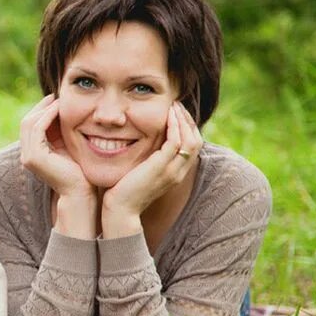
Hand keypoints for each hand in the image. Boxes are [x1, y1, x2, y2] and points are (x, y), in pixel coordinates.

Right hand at [20, 95, 92, 198]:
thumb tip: (63, 110)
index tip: (56, 99)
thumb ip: (61, 132)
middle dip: (41, 106)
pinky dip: (47, 116)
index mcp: (33, 152)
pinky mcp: (34, 157)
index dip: (42, 110)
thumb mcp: (68, 146)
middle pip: (27, 121)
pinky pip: (37, 129)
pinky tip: (59, 108)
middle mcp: (26, 154)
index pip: (31, 125)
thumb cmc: (79, 171)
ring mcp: (28, 156)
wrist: (80, 192)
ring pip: (29, 122)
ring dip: (44, 109)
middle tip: (56, 95)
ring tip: (58, 99)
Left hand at [102, 102, 202, 234]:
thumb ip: (148, 159)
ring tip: (174, 105)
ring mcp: (172, 171)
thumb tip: (142, 141)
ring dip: (183, 120)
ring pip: (190, 140)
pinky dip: (174, 127)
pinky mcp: (161, 168)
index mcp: (176, 173)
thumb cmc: (124, 191)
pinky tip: (167, 116)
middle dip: (188, 120)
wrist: (120, 210)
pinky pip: (175, 142)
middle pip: (196, 141)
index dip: (187, 127)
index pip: (192, 146)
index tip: (177, 112)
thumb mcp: (141, 172)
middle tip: (177, 104)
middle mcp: (178, 172)